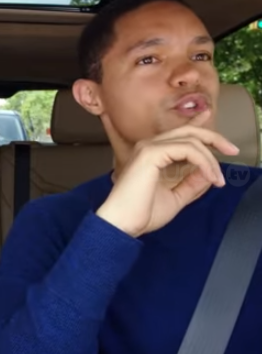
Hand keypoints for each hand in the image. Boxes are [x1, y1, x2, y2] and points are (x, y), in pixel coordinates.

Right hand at [96, 111, 238, 237]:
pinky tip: (209, 176)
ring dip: (210, 159)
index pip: (180, 135)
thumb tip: (208, 174)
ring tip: (218, 179)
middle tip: (232, 150)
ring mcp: (149, 148)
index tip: (220, 137)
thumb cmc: (141, 213)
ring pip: (191, 140)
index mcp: (152, 155)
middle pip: (188, 131)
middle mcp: (149, 146)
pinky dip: (203, 162)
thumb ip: (191, 184)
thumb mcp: (175, 198)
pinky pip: (187, 149)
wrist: (122, 224)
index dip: (201, 129)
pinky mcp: (151, 153)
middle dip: (214, 138)